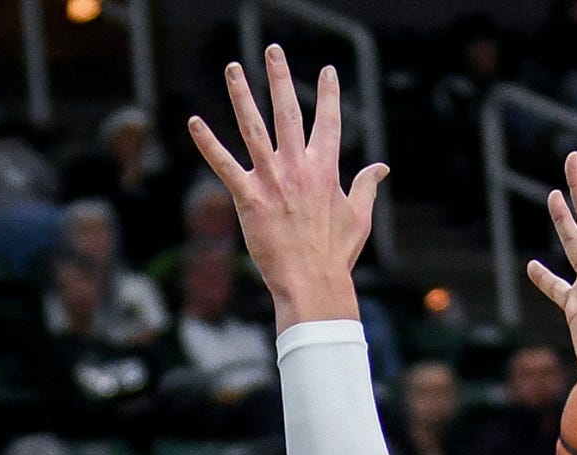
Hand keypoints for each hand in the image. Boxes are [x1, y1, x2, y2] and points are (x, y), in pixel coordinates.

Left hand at [188, 45, 386, 330]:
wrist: (312, 282)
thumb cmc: (335, 255)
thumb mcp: (359, 217)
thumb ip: (367, 186)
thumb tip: (382, 167)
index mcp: (325, 169)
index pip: (329, 122)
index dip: (329, 95)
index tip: (329, 71)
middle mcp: (298, 167)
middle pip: (288, 111)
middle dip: (280, 78)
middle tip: (272, 50)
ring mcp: (272, 180)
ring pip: (254, 128)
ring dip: (242, 95)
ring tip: (233, 68)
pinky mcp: (249, 198)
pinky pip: (225, 166)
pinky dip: (208, 144)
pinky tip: (194, 123)